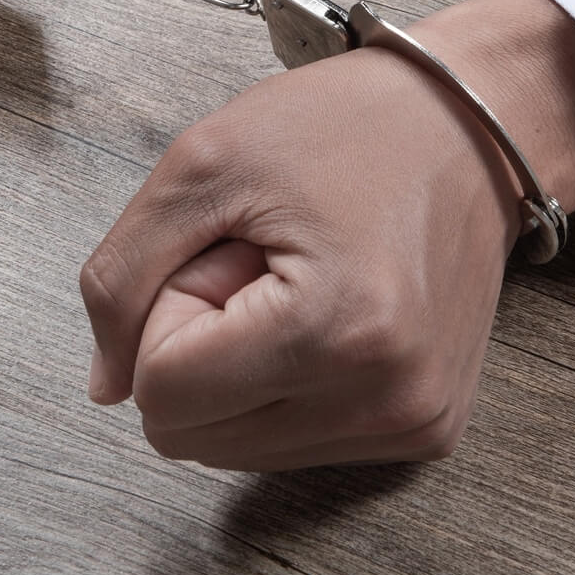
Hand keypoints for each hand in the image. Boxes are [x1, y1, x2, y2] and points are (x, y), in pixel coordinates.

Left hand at [80, 0, 574, 470]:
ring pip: (236, 450)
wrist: (469, 124)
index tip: (228, 250)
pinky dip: (287, 385)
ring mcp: (413, 423)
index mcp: (335, 327)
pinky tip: (329, 315)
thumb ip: (121, 279)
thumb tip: (105, 385)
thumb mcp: (202, 164)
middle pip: (192, 437)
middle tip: (260, 264)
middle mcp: (386, 396)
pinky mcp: (427, 431)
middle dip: (200, 348)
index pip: (162, 393)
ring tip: (298, 285)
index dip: (169, 310)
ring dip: (242, 370)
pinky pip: (295, 444)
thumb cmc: (347, 125)